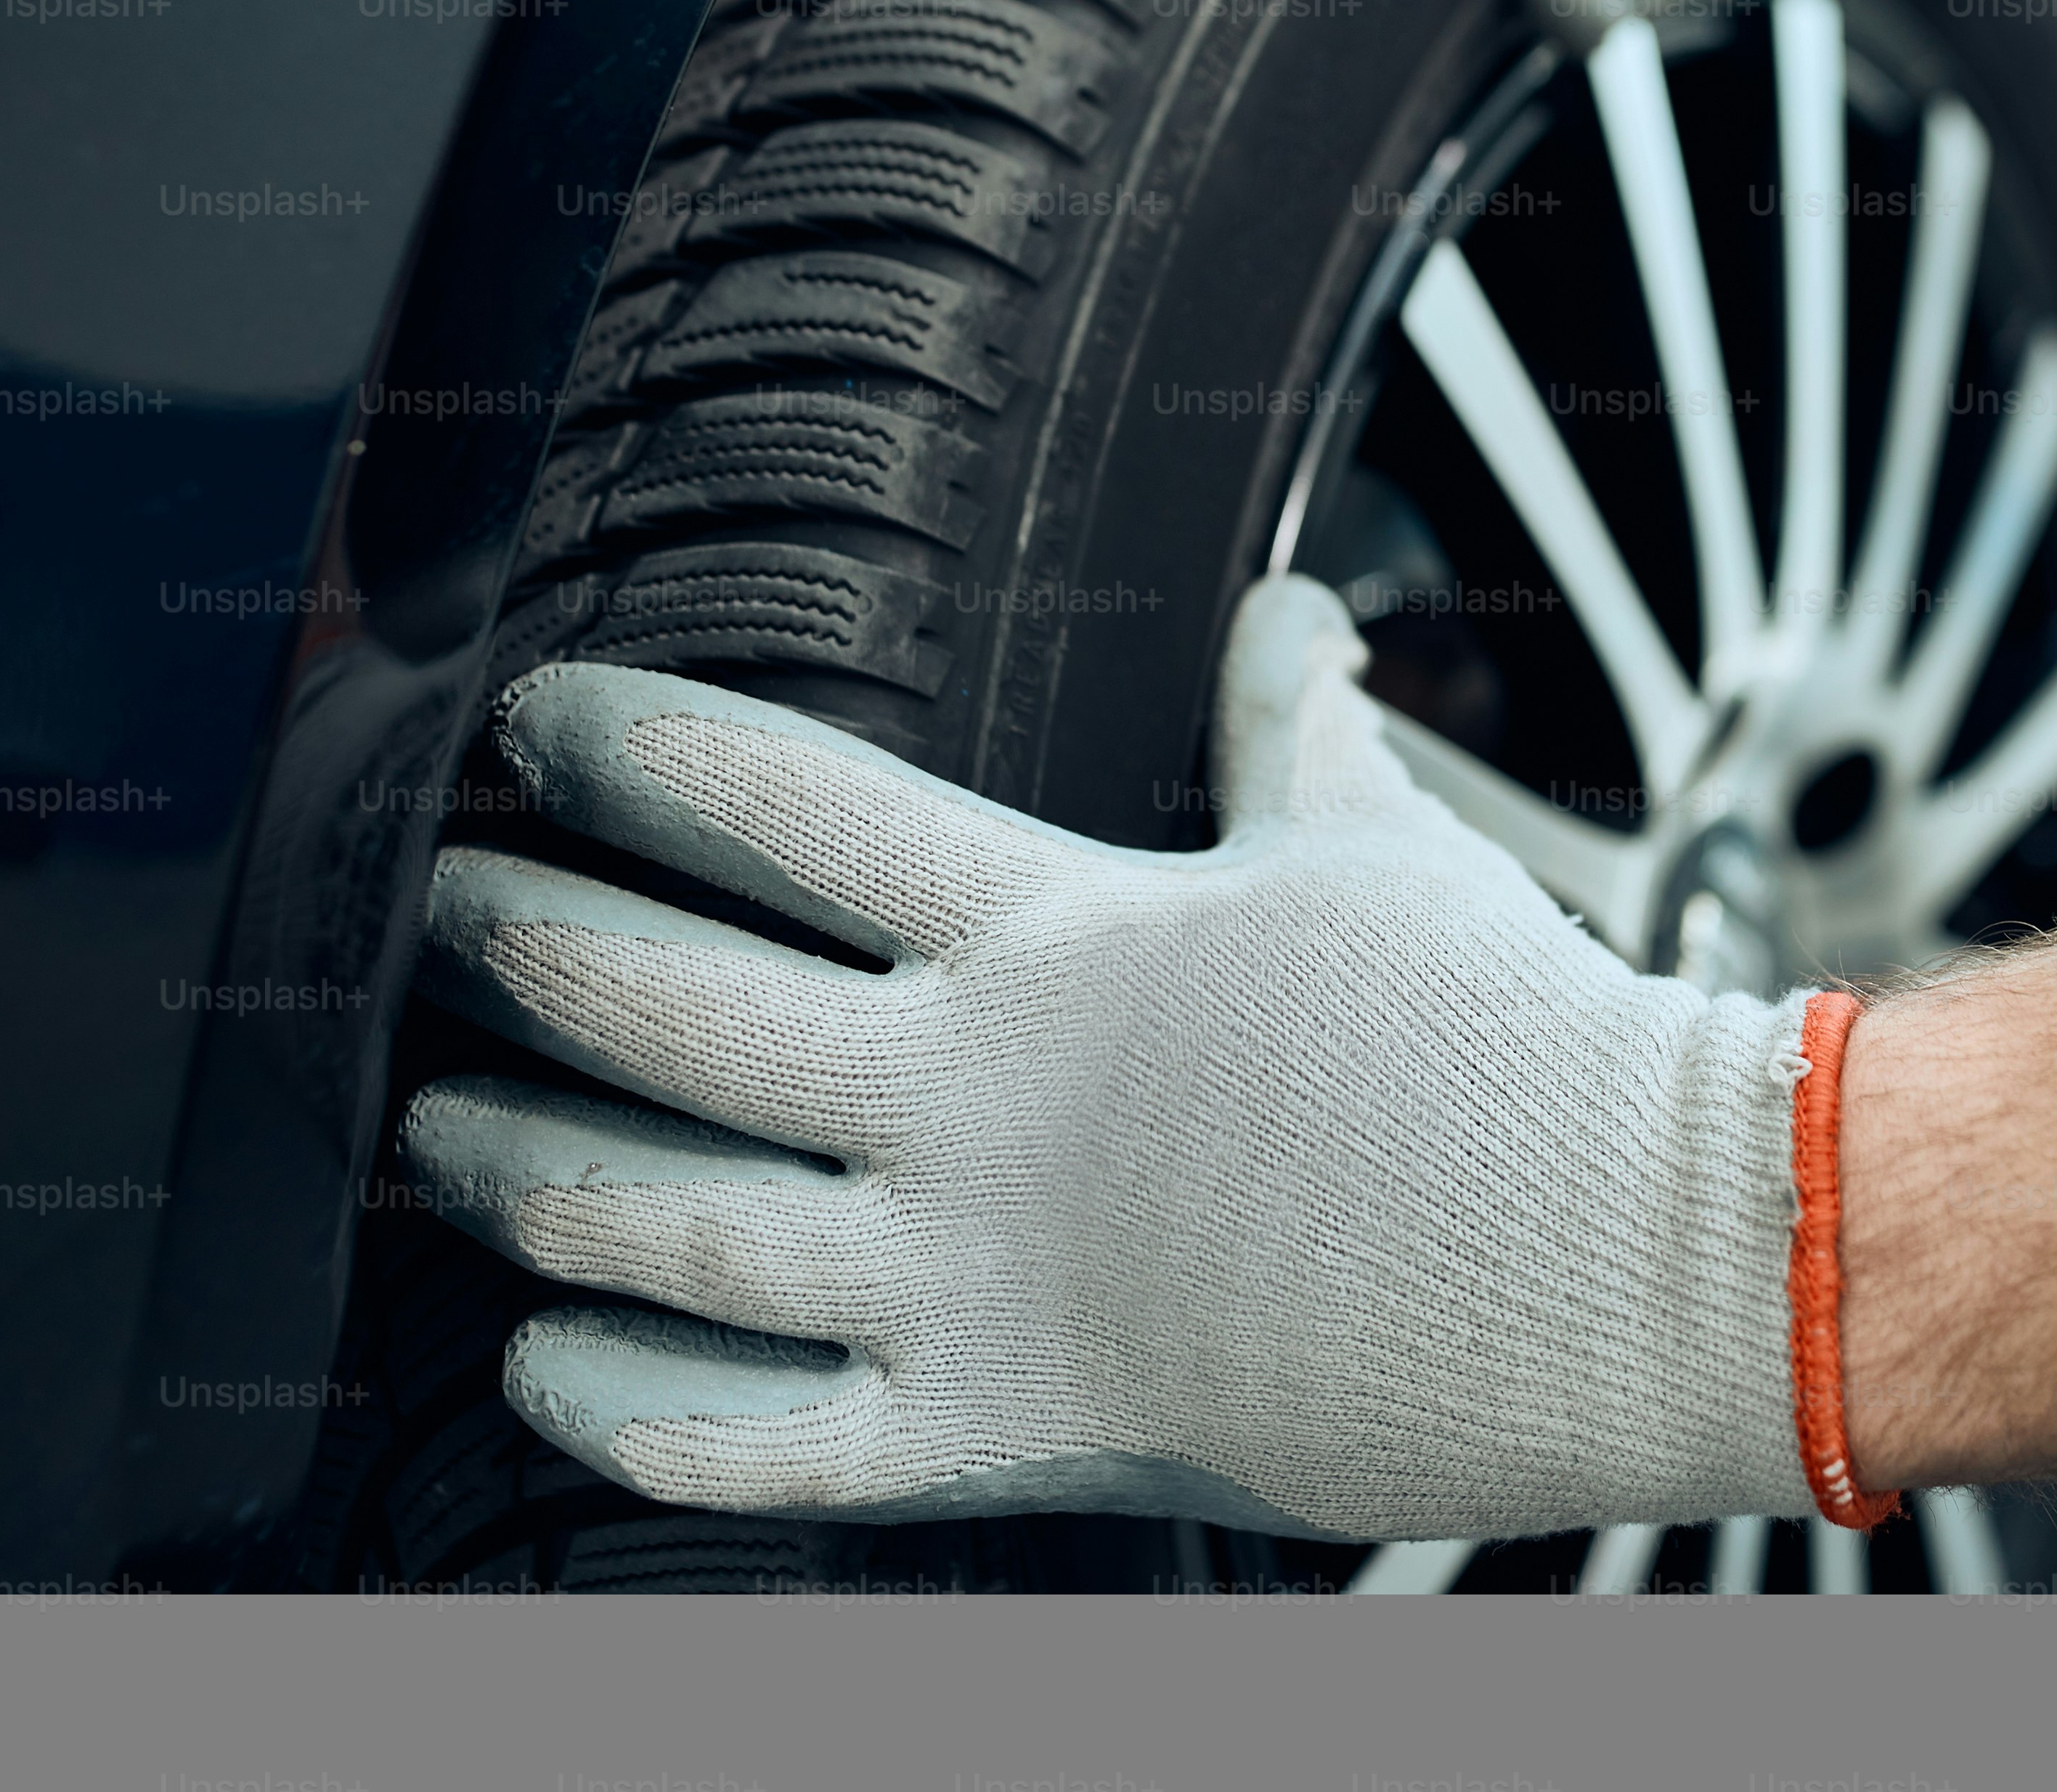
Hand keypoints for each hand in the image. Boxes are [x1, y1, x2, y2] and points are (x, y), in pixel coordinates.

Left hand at [405, 576, 1820, 1541]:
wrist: (1617, 1253)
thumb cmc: (1501, 1038)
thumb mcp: (1376, 847)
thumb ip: (1291, 728)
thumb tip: (1292, 612)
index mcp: (1057, 931)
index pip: (782, 801)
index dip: (631, 747)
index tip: (541, 723)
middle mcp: (978, 1100)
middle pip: (671, 1009)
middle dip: (519, 953)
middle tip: (443, 916)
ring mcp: (977, 1274)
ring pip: (668, 1223)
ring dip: (524, 1168)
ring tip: (440, 1125)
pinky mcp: (1004, 1428)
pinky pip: (757, 1444)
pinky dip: (625, 1405)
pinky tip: (539, 1360)